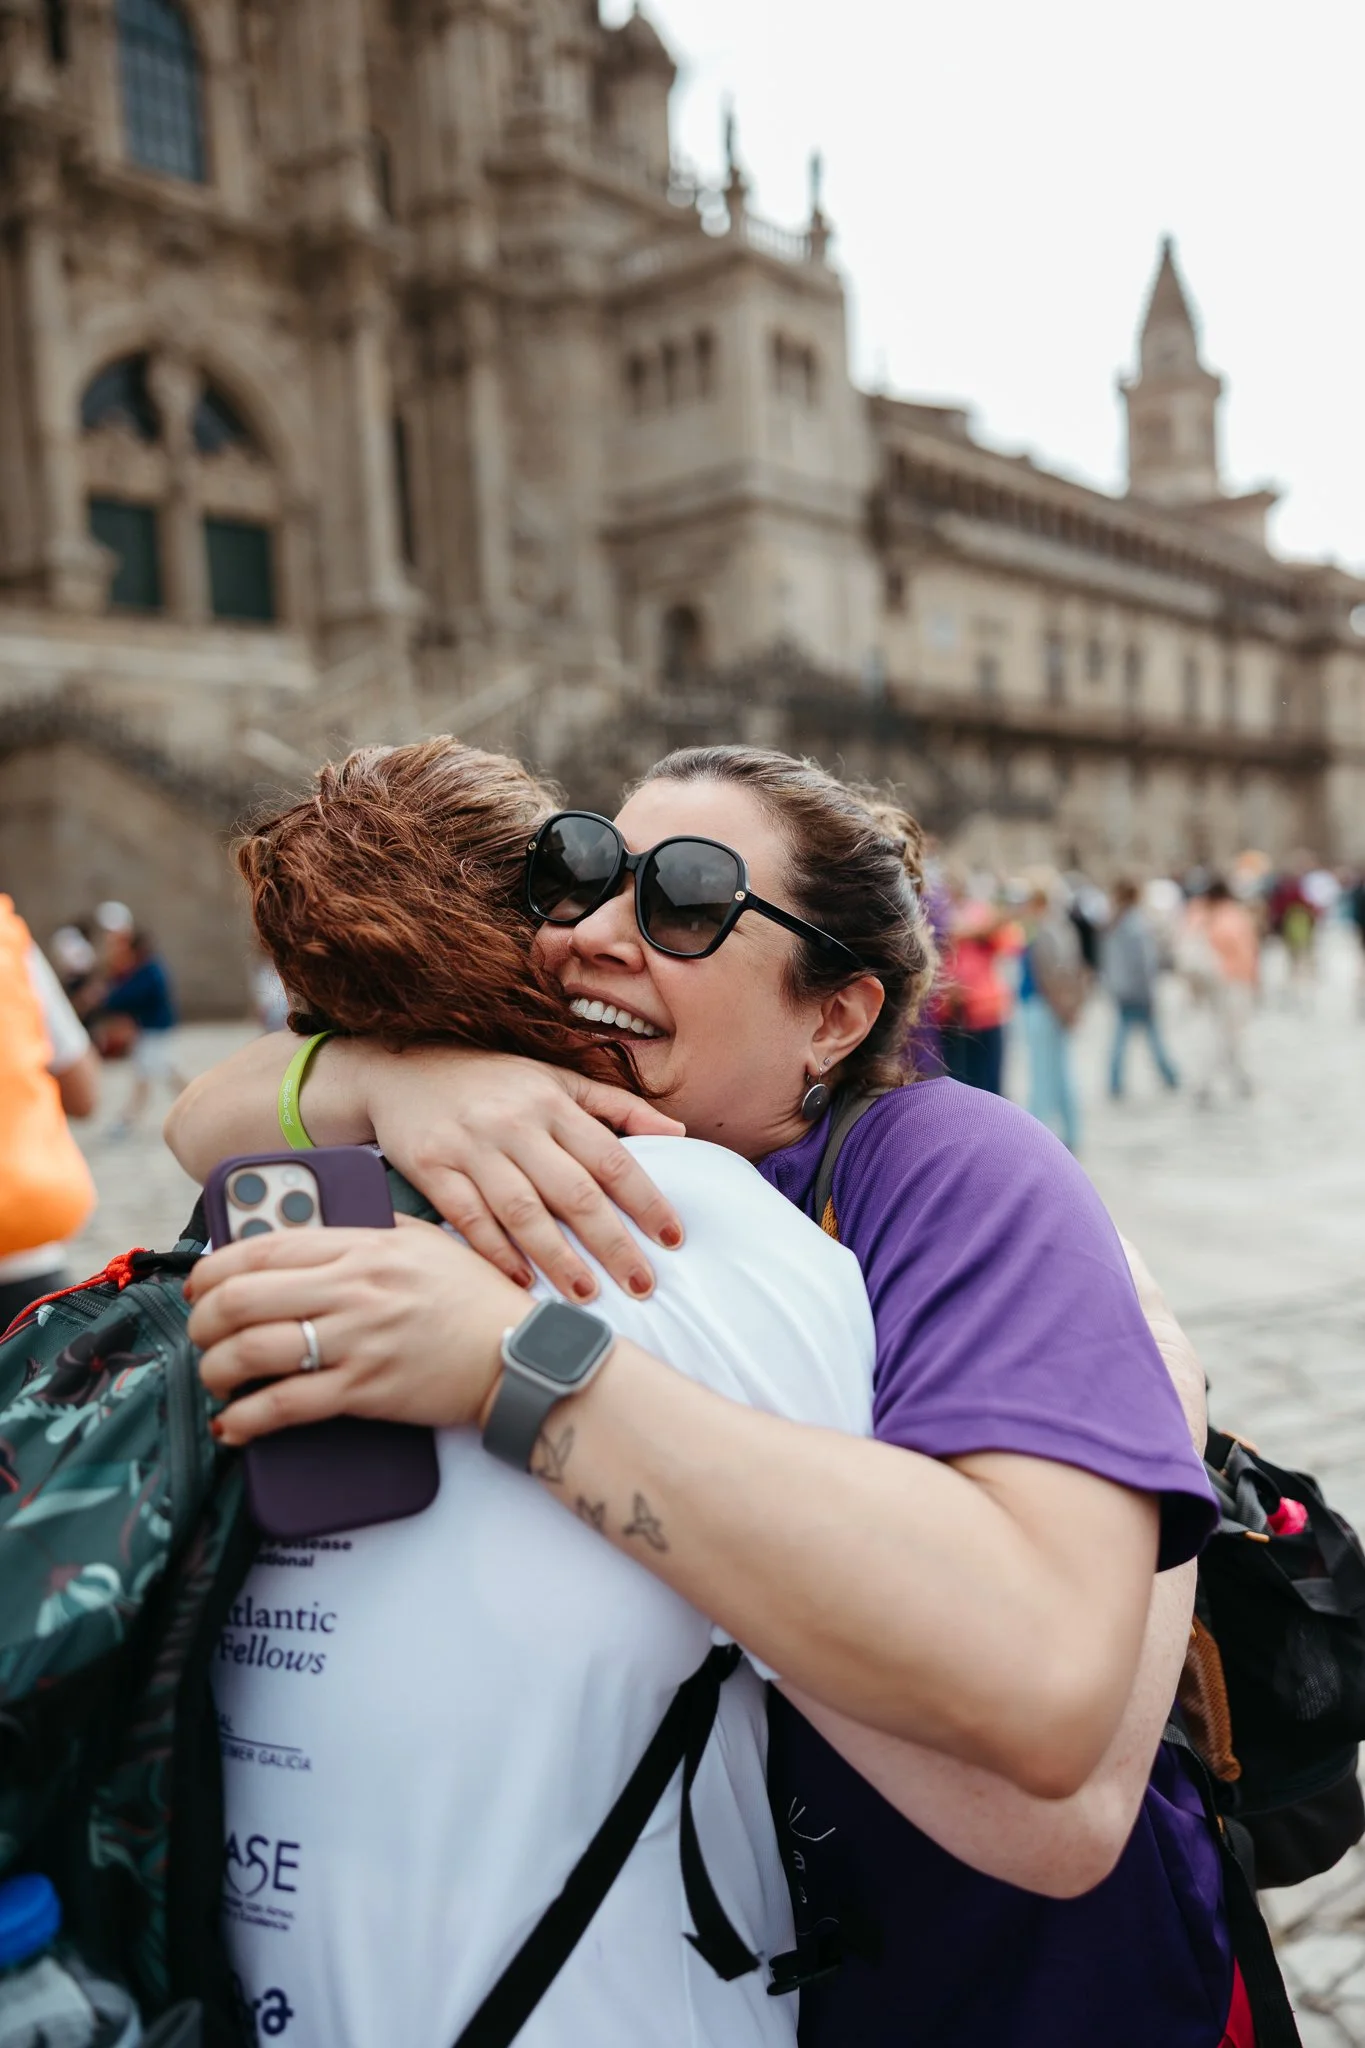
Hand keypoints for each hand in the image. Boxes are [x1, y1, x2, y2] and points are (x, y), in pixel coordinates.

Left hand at [185, 1219, 527, 1445]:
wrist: (518, 1355)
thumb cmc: (473, 1299)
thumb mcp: (423, 1241)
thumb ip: (369, 1230)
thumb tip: (312, 1229)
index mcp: (363, 1247)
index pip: (263, 1249)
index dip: (213, 1268)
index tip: (199, 1286)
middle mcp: (354, 1289)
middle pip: (243, 1298)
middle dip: (203, 1320)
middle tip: (200, 1334)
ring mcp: (358, 1340)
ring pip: (253, 1350)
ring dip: (216, 1368)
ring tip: (216, 1378)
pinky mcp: (365, 1390)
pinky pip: (285, 1404)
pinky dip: (246, 1418)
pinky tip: (233, 1424)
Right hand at [355, 1047, 685, 1301]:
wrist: (399, 1069)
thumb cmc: (491, 1080)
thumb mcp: (555, 1077)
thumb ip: (616, 1106)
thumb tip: (679, 1131)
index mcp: (552, 1101)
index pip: (611, 1157)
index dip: (646, 1199)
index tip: (673, 1238)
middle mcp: (514, 1123)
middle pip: (573, 1191)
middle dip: (611, 1243)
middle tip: (642, 1284)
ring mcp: (470, 1146)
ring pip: (523, 1211)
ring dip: (558, 1257)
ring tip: (587, 1296)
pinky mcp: (431, 1167)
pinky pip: (468, 1218)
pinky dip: (496, 1252)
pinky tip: (522, 1280)